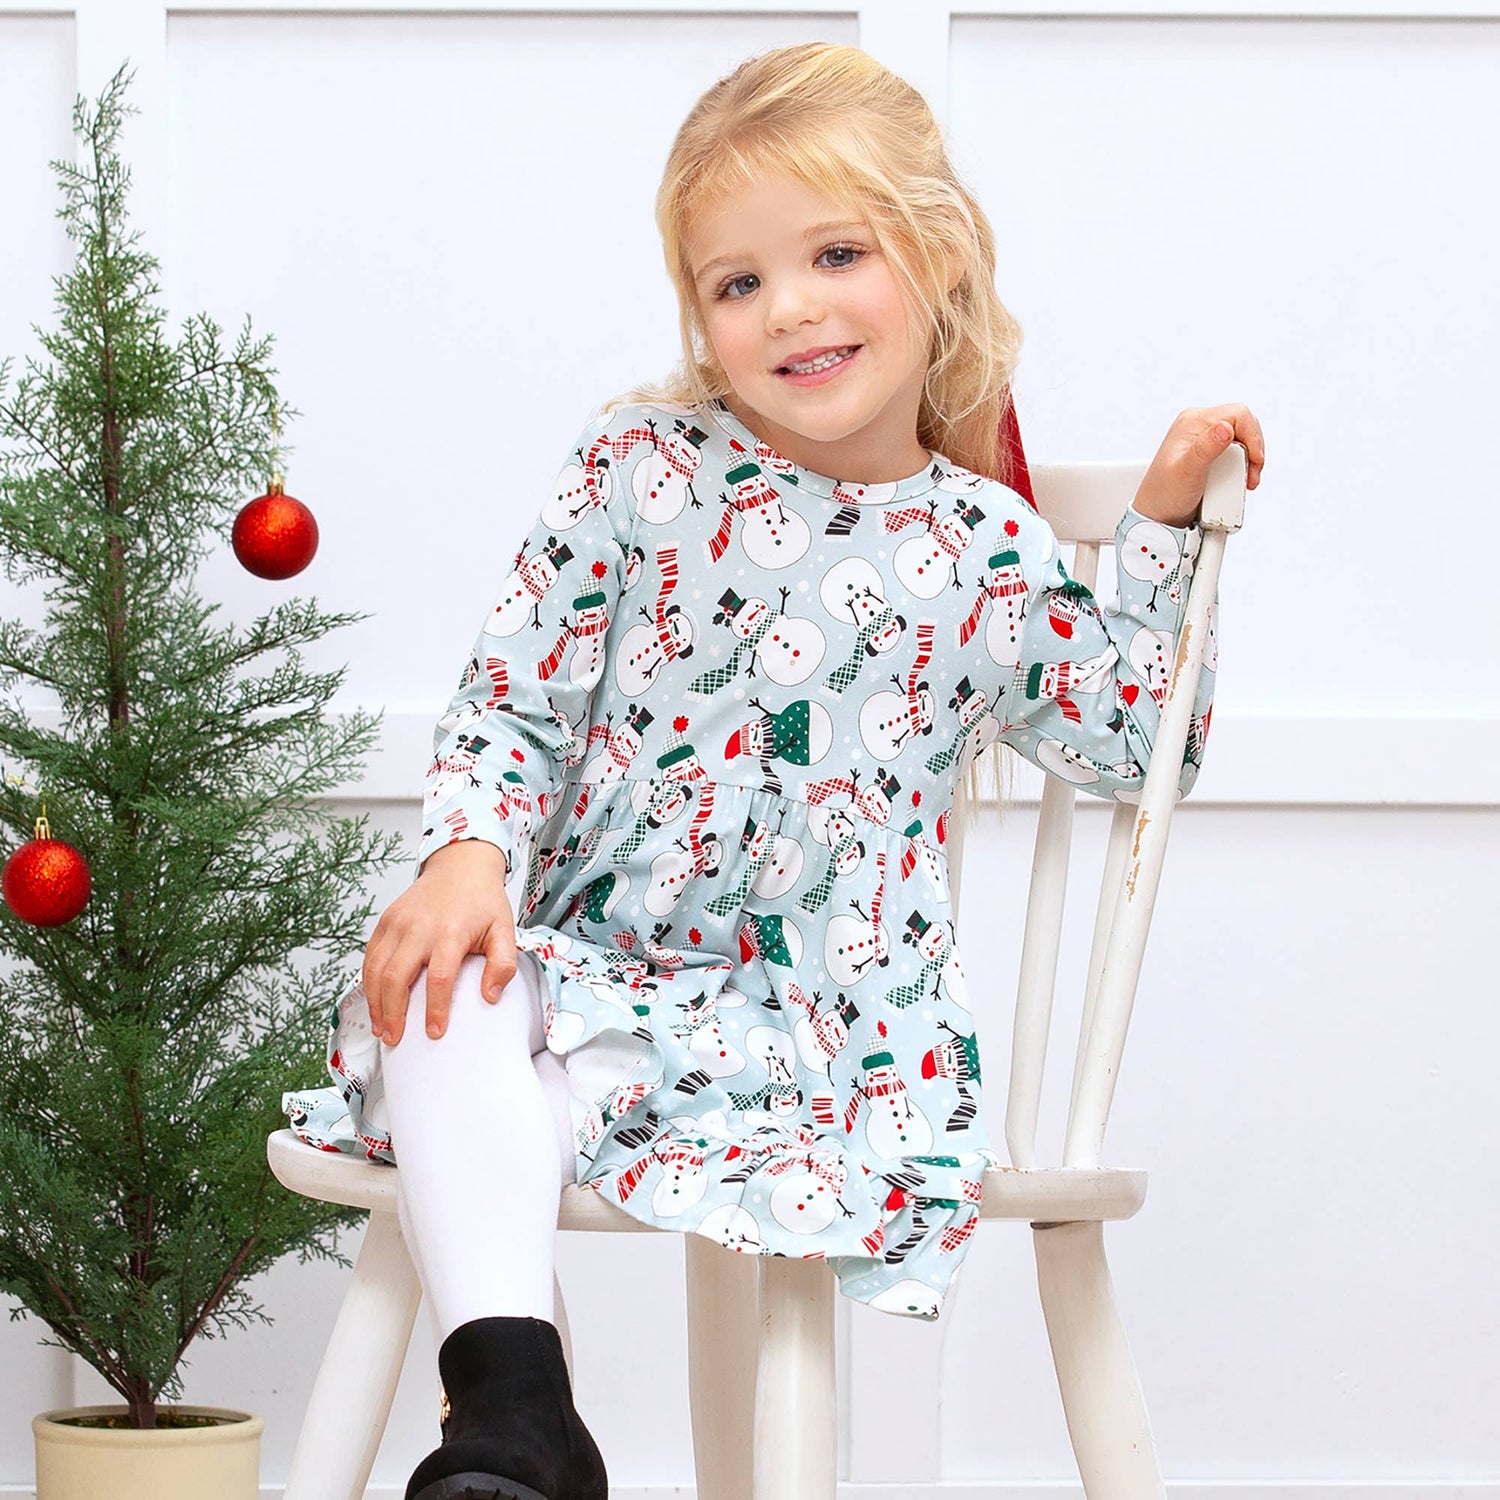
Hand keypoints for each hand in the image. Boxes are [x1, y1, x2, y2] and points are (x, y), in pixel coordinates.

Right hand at [362, 839, 515, 1046]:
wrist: (461, 865)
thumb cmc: (483, 901)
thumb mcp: (505, 929)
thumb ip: (503, 964)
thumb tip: (490, 997)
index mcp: (451, 931)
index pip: (439, 977)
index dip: (435, 1009)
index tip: (435, 1033)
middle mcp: (419, 926)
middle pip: (397, 976)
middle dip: (393, 1013)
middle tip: (395, 1040)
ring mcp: (398, 922)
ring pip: (377, 969)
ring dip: (375, 1003)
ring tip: (382, 1029)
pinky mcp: (386, 920)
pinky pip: (370, 956)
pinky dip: (368, 982)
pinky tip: (374, 1003)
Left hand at [1133, 405, 1264, 526]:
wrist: (1158, 514)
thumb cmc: (1165, 495)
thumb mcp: (1186, 472)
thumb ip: (1205, 448)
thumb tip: (1224, 428)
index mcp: (1193, 421)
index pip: (1238, 414)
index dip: (1253, 436)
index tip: (1254, 460)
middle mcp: (1198, 425)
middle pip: (1244, 425)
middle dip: (1253, 450)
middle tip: (1250, 476)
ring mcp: (1203, 437)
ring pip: (1242, 438)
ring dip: (1250, 459)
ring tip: (1245, 480)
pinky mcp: (1208, 450)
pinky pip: (1235, 450)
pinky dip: (1242, 464)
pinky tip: (1238, 479)